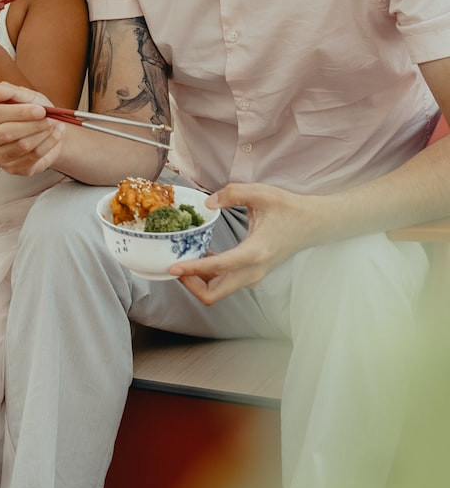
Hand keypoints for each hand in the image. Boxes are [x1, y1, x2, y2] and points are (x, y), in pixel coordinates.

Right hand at [0, 80, 63, 176]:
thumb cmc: (30, 110)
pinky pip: (33, 157)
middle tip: (49, 118)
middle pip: (5, 133)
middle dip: (32, 125)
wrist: (46, 128)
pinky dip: (49, 143)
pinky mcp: (11, 168)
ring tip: (53, 124)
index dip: (19, 112)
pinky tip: (55, 134)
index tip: (39, 109)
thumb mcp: (22, 95)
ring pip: (21, 146)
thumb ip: (6, 91)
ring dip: (43, 133)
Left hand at [171, 181, 323, 303]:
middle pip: (215, 293)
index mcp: (255, 252)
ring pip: (219, 291)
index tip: (173, 268)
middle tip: (174, 266)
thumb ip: (232, 194)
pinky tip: (202, 255)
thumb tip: (207, 203)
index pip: (218, 267)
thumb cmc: (289, 209)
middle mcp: (254, 271)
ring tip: (184, 258)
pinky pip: (226, 283)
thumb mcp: (261, 193)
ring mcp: (254, 276)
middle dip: (191, 284)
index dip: (193, 269)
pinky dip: (210, 276)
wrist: (313, 224)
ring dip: (199, 280)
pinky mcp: (254, 275)